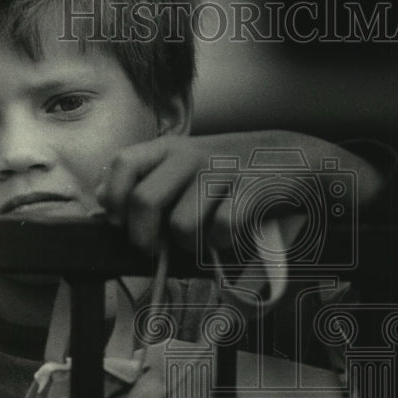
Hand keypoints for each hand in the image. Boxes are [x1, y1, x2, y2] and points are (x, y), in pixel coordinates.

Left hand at [96, 130, 382, 256]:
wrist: (296, 160)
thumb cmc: (232, 173)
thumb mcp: (185, 166)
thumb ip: (144, 179)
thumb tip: (101, 199)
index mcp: (171, 148)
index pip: (123, 165)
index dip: (115, 199)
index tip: (121, 222)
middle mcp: (193, 155)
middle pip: (145, 203)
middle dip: (144, 238)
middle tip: (155, 249)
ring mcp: (223, 172)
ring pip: (181, 227)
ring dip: (190, 245)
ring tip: (205, 236)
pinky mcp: (251, 191)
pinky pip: (220, 234)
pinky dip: (225, 245)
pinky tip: (234, 234)